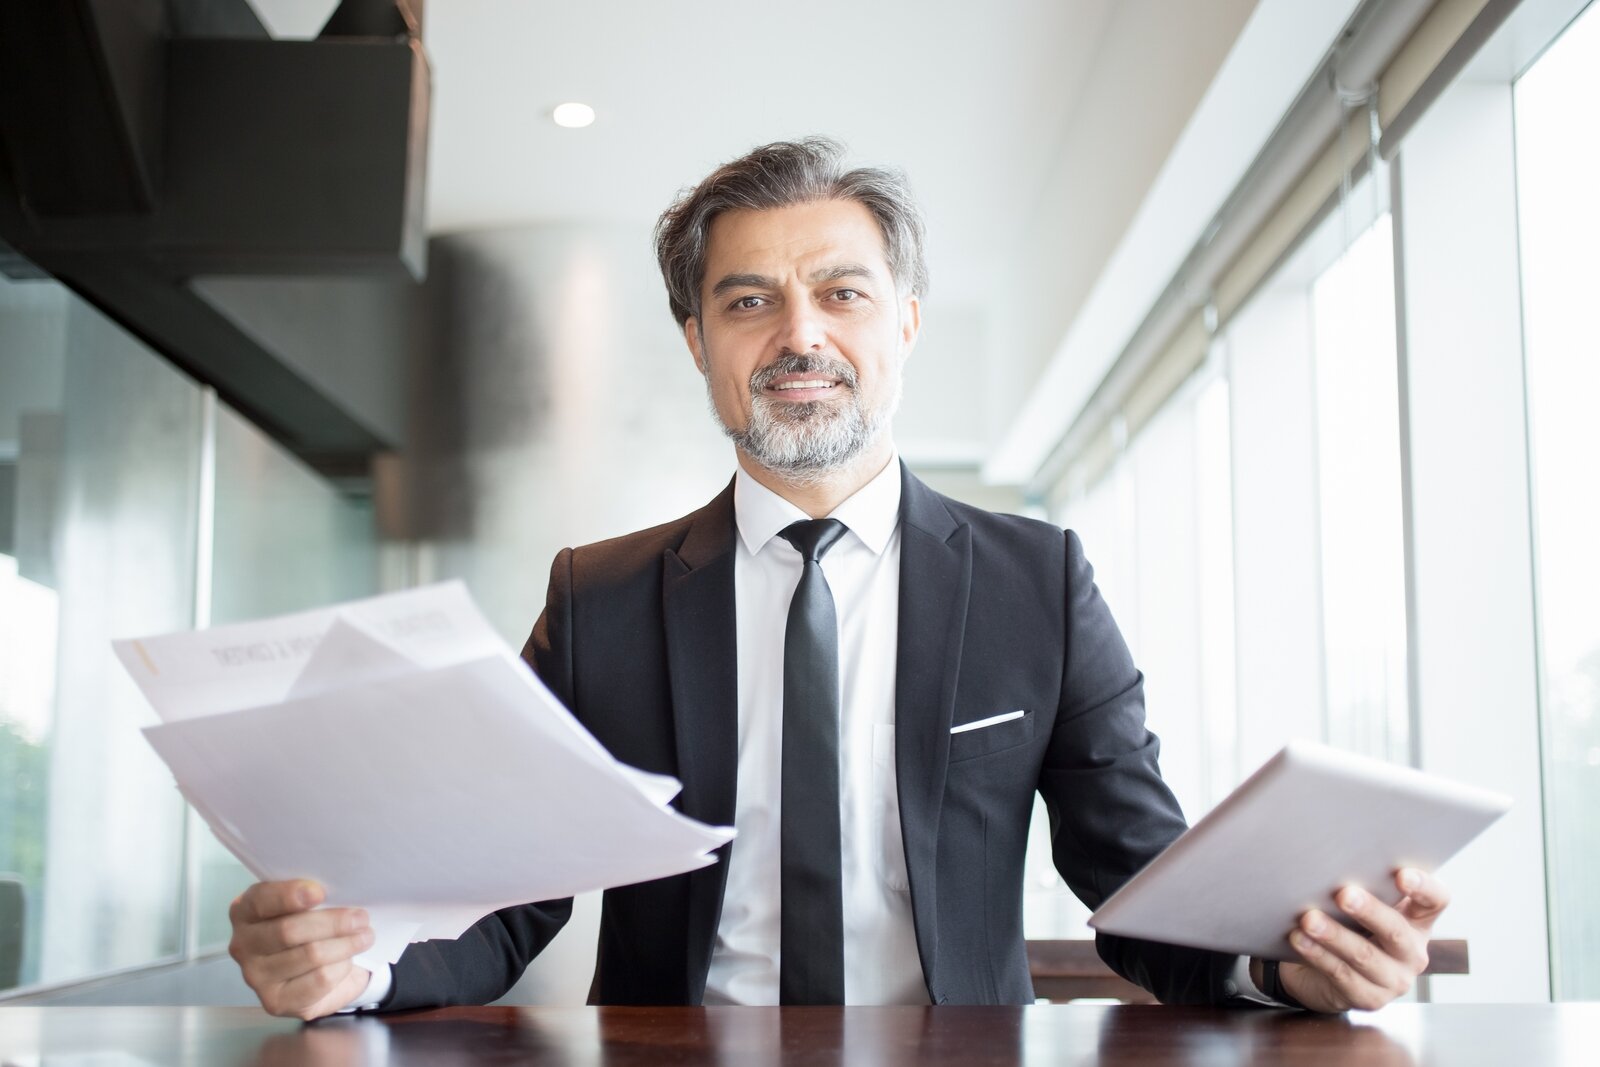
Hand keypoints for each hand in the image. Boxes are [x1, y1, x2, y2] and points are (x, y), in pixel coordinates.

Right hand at [229, 879, 375, 1020]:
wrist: (322, 965)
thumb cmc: (313, 924)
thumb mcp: (310, 902)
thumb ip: (314, 893)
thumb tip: (340, 891)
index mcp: (245, 910)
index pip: (261, 900)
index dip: (289, 895)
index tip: (319, 892)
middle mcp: (243, 944)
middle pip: (288, 931)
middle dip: (333, 922)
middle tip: (361, 917)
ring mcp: (255, 976)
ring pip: (309, 955)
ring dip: (345, 944)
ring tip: (364, 936)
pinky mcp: (275, 1002)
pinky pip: (319, 980)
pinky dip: (341, 968)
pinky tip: (348, 960)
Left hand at [1277, 867, 1449, 1012]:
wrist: (1326, 974)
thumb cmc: (1349, 926)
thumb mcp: (1362, 908)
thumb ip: (1362, 887)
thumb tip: (1331, 860)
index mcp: (1418, 920)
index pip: (1436, 901)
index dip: (1423, 888)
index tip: (1402, 874)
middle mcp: (1413, 952)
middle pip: (1396, 930)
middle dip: (1369, 911)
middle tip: (1344, 894)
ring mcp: (1395, 979)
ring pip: (1364, 955)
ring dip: (1334, 935)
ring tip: (1309, 919)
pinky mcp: (1369, 998)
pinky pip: (1341, 974)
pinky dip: (1317, 955)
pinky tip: (1299, 939)